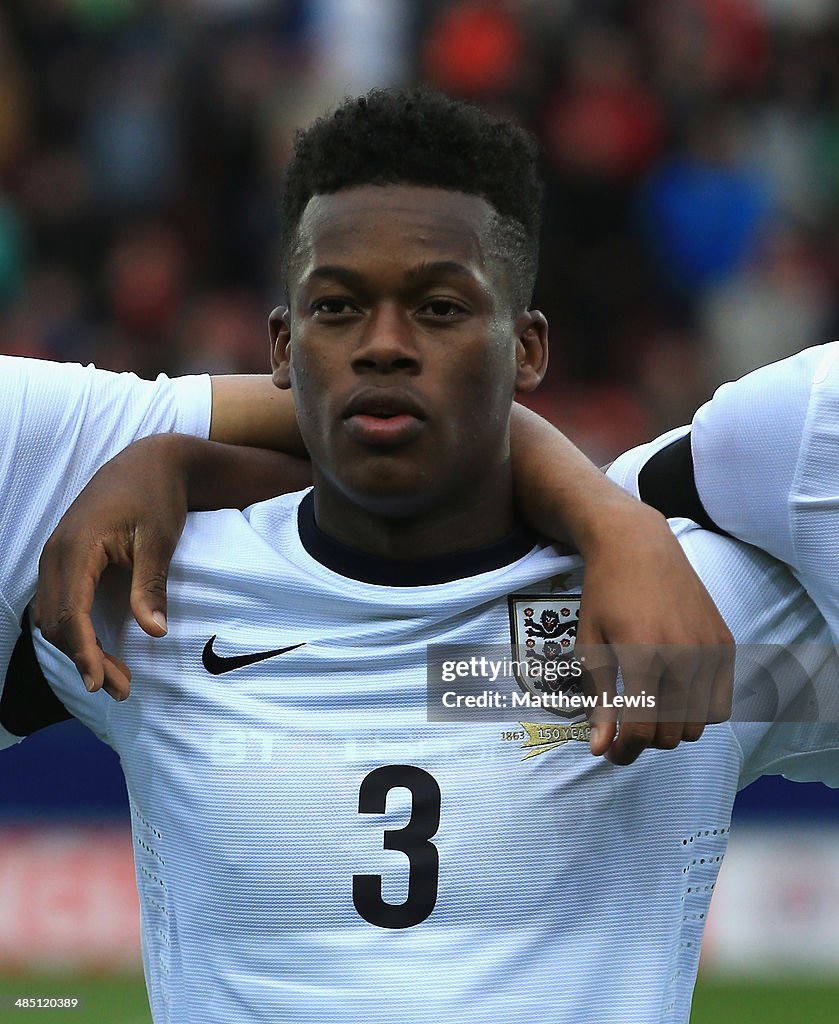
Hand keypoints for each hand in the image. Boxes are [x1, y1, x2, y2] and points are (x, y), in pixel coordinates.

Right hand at [34, 436, 187, 701]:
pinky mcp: (63, 558)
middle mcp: (56, 553)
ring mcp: (55, 554)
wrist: (149, 461)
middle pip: (57, 622)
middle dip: (84, 658)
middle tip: (120, 688)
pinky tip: (97, 647)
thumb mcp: (160, 539)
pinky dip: (73, 630)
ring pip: (52, 616)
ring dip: (77, 648)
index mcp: (76, 547)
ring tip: (114, 676)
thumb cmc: (156, 496)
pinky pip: (56, 603)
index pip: (71, 613)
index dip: (84, 652)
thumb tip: (153, 631)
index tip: (101, 683)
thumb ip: (150, 584)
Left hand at [575, 502, 733, 763]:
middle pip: (673, 732)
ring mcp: (709, 648)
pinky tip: (673, 695)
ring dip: (673, 727)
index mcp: (644, 654)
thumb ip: (599, 698)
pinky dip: (697, 709)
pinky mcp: (725, 643)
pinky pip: (720, 701)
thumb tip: (599, 746)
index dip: (624, 751)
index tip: (610, 753)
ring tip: (647, 710)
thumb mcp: (590, 644)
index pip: (642, 728)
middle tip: (623, 733)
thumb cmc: (605, 592)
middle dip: (645, 742)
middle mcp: (684, 654)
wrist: (637, 545)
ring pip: (699, 722)